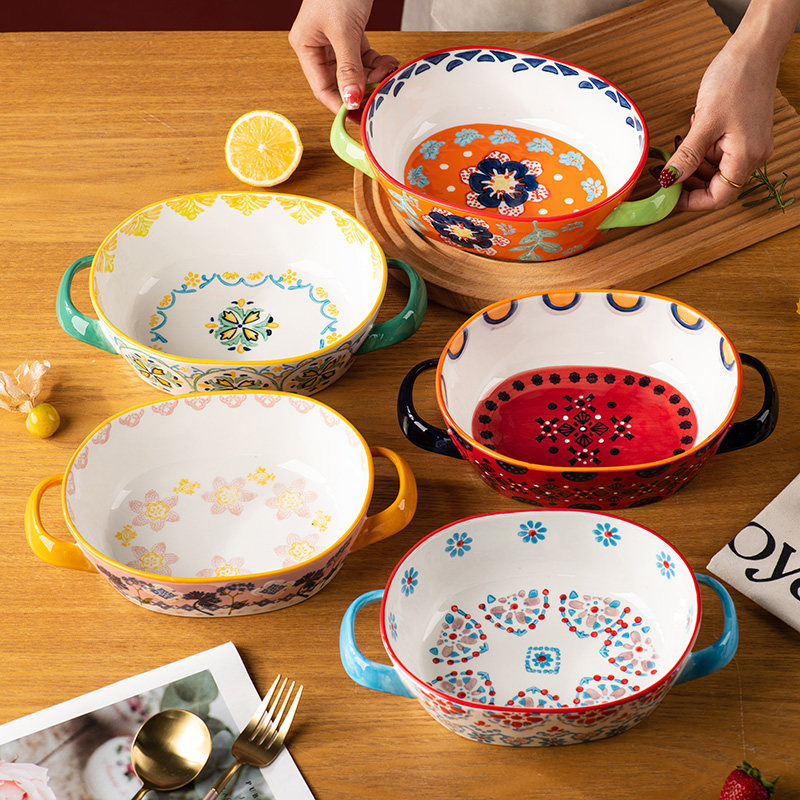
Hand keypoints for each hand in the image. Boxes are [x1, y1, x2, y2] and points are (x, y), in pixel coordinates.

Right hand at [289, 0, 398, 112]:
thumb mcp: (344, 31)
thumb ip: (348, 68)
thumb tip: (350, 101)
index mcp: (306, 47)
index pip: (322, 89)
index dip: (341, 105)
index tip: (360, 118)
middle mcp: (318, 47)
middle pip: (340, 83)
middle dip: (362, 89)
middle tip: (380, 94)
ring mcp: (335, 42)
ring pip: (355, 73)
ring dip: (374, 76)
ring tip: (388, 72)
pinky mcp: (351, 35)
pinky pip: (364, 59)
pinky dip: (378, 64)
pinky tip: (389, 64)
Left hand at [658, 0, 797, 209]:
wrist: (754, 49)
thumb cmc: (735, 79)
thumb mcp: (705, 121)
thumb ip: (688, 156)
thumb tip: (670, 180)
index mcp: (746, 157)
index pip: (718, 198)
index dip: (691, 202)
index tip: (667, 196)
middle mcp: (752, 155)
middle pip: (716, 186)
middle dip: (687, 183)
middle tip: (662, 174)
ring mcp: (748, 145)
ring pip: (714, 170)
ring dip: (691, 166)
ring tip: (672, 152)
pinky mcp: (743, 134)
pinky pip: (718, 153)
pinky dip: (700, 152)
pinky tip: (686, 138)